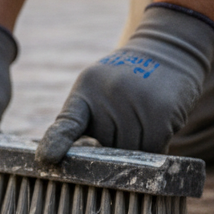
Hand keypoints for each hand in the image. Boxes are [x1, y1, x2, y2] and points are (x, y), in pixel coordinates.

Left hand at [36, 3, 213, 162]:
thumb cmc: (122, 82)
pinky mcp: (163, 111)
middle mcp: (110, 94)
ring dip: (137, 147)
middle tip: (124, 118)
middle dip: (114, 144)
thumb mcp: (94, 90)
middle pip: (106, 147)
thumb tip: (83, 161)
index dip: (57, 141)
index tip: (47, 158)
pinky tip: (157, 124)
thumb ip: (81, 121)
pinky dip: (155, 146)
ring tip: (141, 119)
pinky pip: (153, 148)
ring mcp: (137, 101)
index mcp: (86, 91)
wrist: (166, 52)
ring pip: (131, 152)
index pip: (68, 122)